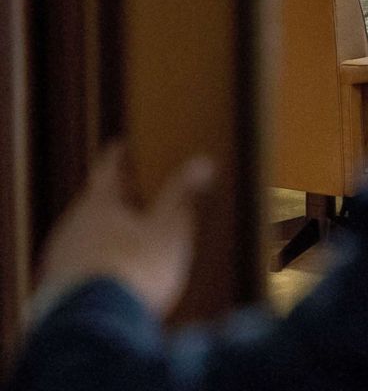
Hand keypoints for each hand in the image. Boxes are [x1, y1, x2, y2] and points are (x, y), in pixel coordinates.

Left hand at [37, 143, 212, 316]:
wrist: (96, 325)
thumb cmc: (135, 269)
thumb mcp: (170, 229)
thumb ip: (183, 195)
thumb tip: (203, 163)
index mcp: (99, 203)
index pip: (108, 168)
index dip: (119, 155)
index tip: (123, 145)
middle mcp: (74, 223)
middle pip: (97, 201)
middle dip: (119, 197)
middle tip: (140, 192)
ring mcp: (63, 254)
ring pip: (89, 231)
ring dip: (111, 230)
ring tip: (135, 236)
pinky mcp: (61, 284)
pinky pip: (84, 261)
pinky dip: (102, 257)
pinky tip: (120, 270)